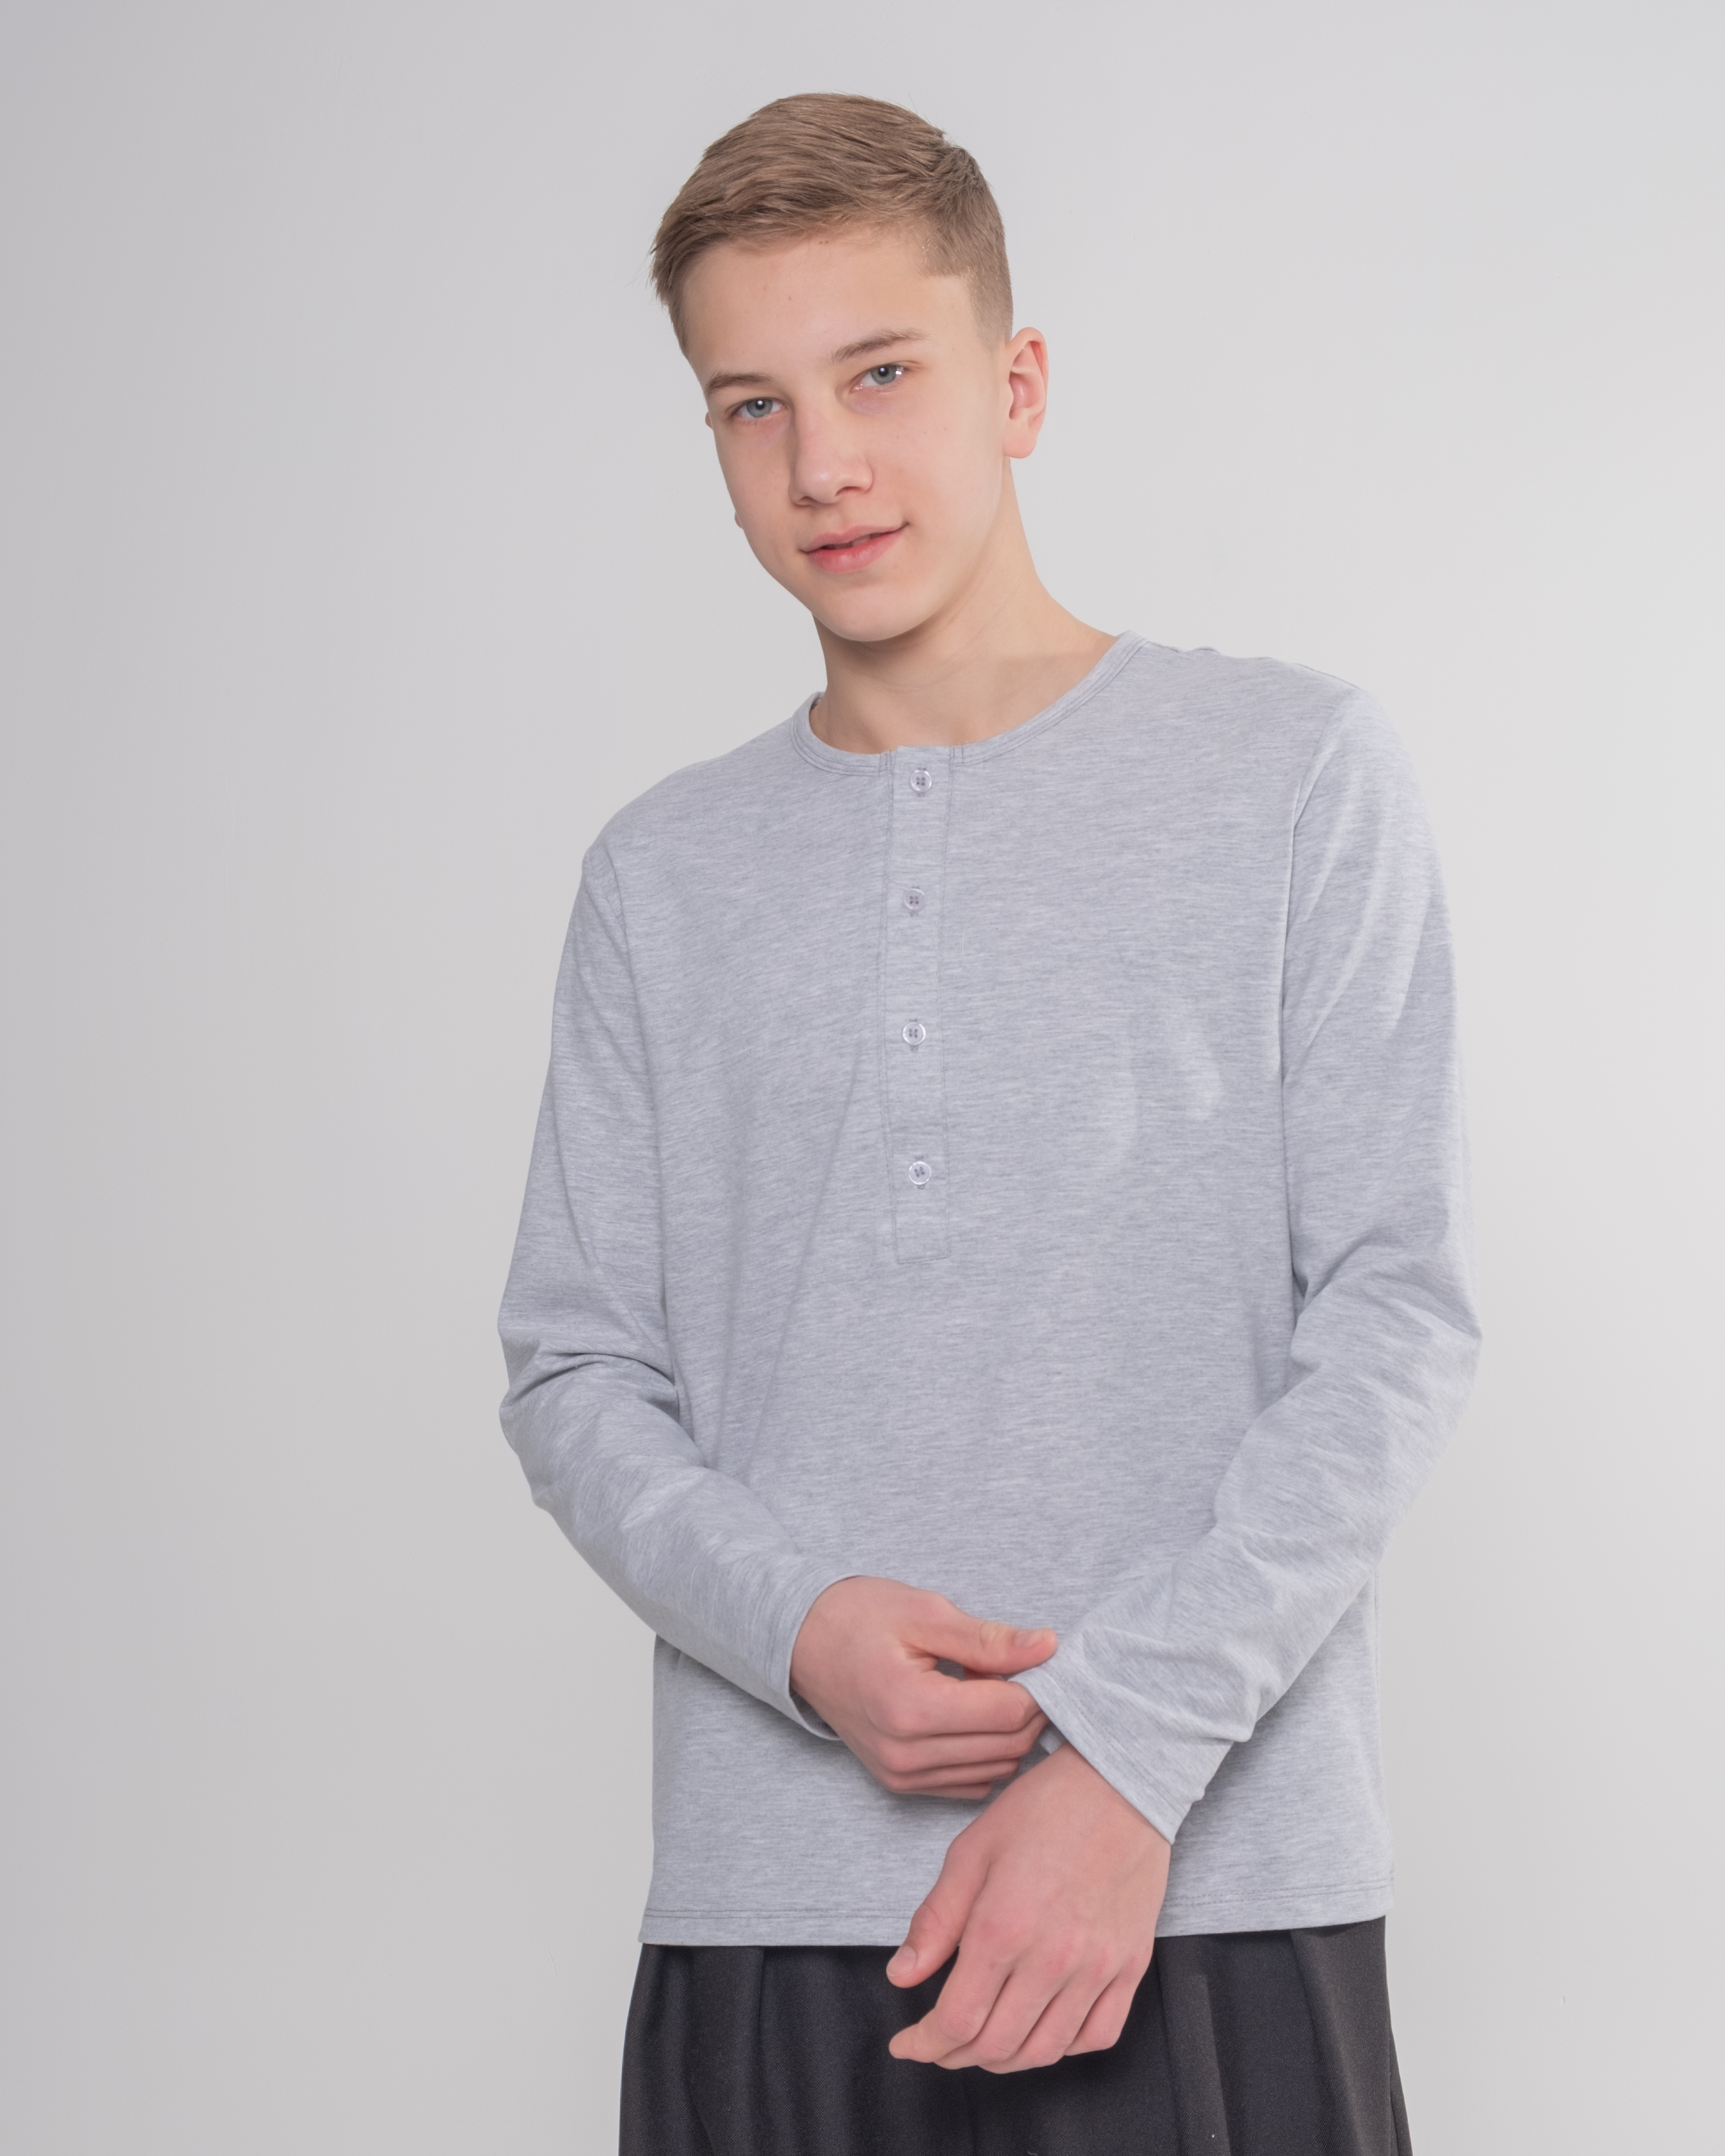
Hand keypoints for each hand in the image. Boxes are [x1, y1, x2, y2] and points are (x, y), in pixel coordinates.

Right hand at [790, 1576, 1055, 1798]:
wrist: (802, 1643)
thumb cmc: (858, 1617)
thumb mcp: (925, 1612)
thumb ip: (988, 1639)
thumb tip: (1048, 1647)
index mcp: (911, 1708)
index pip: (1010, 1713)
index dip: (1037, 1683)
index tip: (1036, 1656)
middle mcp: (906, 1755)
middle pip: (1009, 1746)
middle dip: (1028, 1707)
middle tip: (1016, 1668)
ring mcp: (902, 1776)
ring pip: (996, 1769)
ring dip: (1008, 1731)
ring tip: (986, 1687)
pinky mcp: (901, 1784)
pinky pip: (972, 1782)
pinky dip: (986, 1752)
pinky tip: (972, 1714)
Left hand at [885, 1740, 1169, 2070]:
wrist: (1121, 1784)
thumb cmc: (1043, 1809)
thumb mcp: (971, 1851)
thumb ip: (935, 1920)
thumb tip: (901, 1975)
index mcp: (1003, 1928)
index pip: (956, 2021)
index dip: (924, 2045)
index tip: (906, 2044)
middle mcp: (1052, 1959)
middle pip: (996, 2046)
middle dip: (955, 2056)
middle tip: (937, 2044)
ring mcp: (1097, 1968)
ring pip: (1045, 2051)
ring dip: (1005, 2059)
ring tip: (982, 2043)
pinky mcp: (1131, 1966)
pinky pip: (1098, 2035)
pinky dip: (1063, 2048)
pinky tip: (1041, 2030)